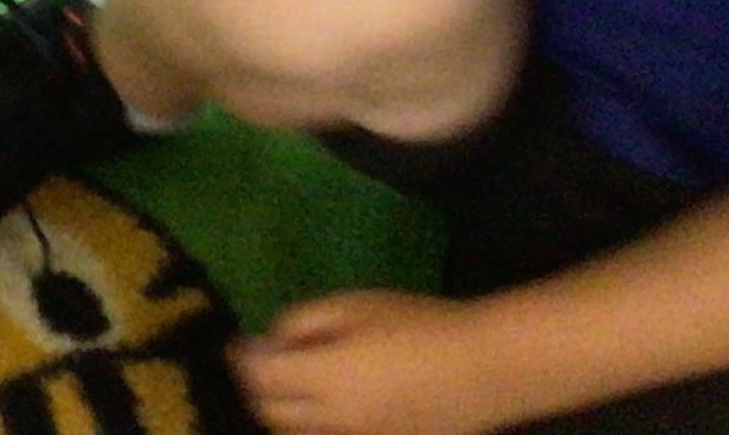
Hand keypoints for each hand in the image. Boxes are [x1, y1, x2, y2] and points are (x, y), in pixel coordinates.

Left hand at [235, 291, 500, 434]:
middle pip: (271, 415)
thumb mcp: (353, 306)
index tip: (242, 343)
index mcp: (325, 380)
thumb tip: (273, 343)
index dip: (243, 359)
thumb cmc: (418, 325)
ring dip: (284, 412)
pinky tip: (329, 402)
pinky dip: (317, 425)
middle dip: (258, 388)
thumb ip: (302, 323)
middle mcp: (334, 421)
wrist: (486, 369)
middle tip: (264, 362)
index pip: (260, 379)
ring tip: (294, 381)